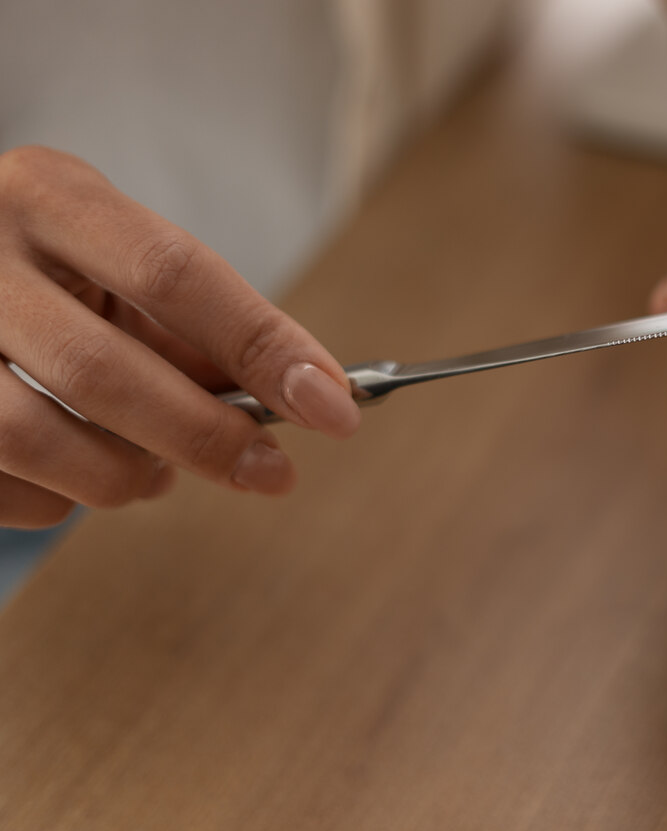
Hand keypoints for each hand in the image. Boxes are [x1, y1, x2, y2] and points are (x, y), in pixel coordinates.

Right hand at [0, 146, 361, 528]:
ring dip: (125, 476)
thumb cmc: (52, 277)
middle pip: (105, 371)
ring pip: (39, 441)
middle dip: (206, 437)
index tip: (335, 407)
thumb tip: (306, 398)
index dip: (262, 348)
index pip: (174, 274)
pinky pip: (1, 486)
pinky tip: (74, 474)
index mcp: (47, 196)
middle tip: (271, 472)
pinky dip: (59, 500)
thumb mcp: (116, 268)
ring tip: (155, 472)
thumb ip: (197, 331)